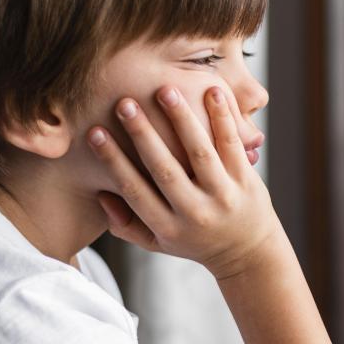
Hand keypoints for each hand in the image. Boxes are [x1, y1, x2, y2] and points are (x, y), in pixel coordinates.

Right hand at [88, 84, 281, 279]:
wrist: (249, 253)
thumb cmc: (194, 241)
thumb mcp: (157, 242)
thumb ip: (126, 224)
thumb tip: (100, 193)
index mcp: (168, 227)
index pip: (135, 190)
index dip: (113, 161)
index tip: (94, 132)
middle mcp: (195, 213)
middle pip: (165, 169)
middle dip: (143, 135)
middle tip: (124, 103)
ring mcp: (223, 196)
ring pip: (200, 153)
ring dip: (182, 120)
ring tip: (166, 90)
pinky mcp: (247, 181)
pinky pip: (233, 146)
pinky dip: (223, 118)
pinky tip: (212, 91)